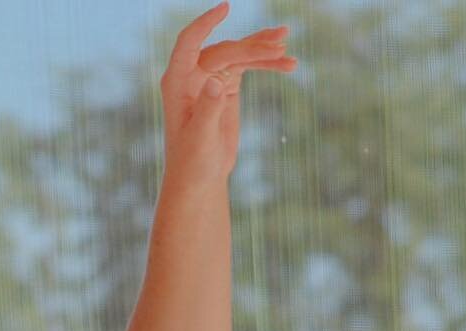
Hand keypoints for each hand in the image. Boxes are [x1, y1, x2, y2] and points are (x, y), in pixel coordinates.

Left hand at [159, 3, 298, 187]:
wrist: (201, 178)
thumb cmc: (192, 162)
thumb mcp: (200, 139)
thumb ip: (207, 110)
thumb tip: (215, 82)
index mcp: (177, 82)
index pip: (189, 43)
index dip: (205, 24)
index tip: (225, 8)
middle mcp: (192, 74)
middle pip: (224, 49)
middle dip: (251, 48)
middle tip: (279, 50)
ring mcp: (210, 76)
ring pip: (239, 54)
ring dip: (264, 51)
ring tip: (286, 49)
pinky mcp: (226, 84)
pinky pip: (248, 65)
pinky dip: (267, 64)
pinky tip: (288, 64)